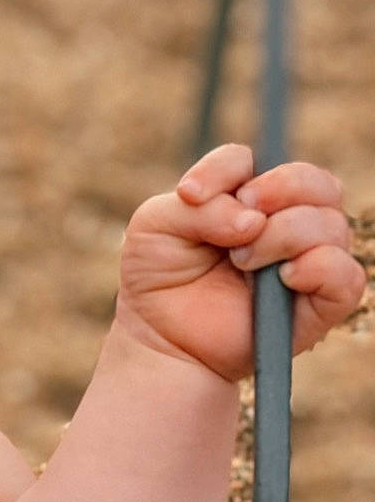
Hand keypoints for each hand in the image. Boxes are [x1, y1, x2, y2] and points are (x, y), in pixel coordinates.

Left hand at [115, 144, 364, 381]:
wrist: (161, 341)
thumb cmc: (158, 279)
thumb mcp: (154, 227)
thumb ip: (197, 206)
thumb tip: (253, 219)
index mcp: (249, 196)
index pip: (259, 160)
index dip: (226, 170)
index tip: (189, 194)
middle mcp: (287, 222)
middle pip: (316, 182)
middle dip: (279, 189)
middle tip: (240, 220)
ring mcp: (307, 261)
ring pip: (331, 223)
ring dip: (283, 235)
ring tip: (241, 262)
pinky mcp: (319, 304)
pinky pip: (346, 275)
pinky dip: (319, 268)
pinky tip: (284, 278)